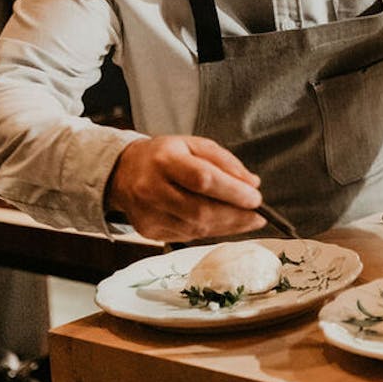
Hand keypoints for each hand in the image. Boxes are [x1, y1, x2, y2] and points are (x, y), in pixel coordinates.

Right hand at [106, 135, 264, 241]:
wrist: (124, 171)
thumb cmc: (166, 155)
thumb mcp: (195, 145)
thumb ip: (225, 162)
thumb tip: (252, 184)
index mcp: (165, 160)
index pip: (203, 179)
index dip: (233, 192)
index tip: (256, 199)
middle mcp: (151, 188)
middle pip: (200, 210)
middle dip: (235, 216)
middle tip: (258, 216)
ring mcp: (147, 213)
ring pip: (195, 228)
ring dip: (227, 227)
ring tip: (246, 221)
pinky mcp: (148, 230)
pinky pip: (187, 235)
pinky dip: (210, 231)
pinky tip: (222, 223)